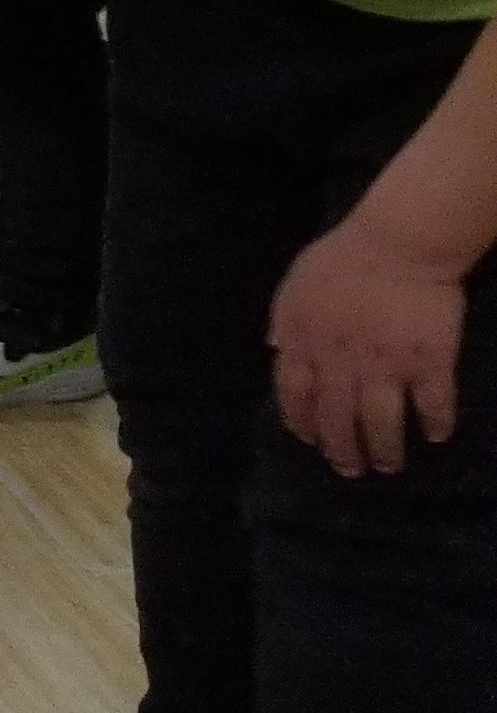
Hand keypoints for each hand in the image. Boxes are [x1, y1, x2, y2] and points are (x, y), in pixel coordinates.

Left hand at [270, 214, 467, 476]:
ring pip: (382, 423)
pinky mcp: (431, 362)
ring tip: (388, 465)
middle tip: (349, 470)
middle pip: (338, 419)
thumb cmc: (342, 258)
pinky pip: (434, 403)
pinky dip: (436, 423)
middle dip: (342, 451)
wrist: (399, 243)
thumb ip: (283, 320)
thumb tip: (275, 349)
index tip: (310, 441)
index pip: (296, 396)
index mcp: (306, 344)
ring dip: (385, 449)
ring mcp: (388, 366)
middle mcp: (342, 363)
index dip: (302, 423)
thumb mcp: (293, 286)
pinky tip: (437, 435)